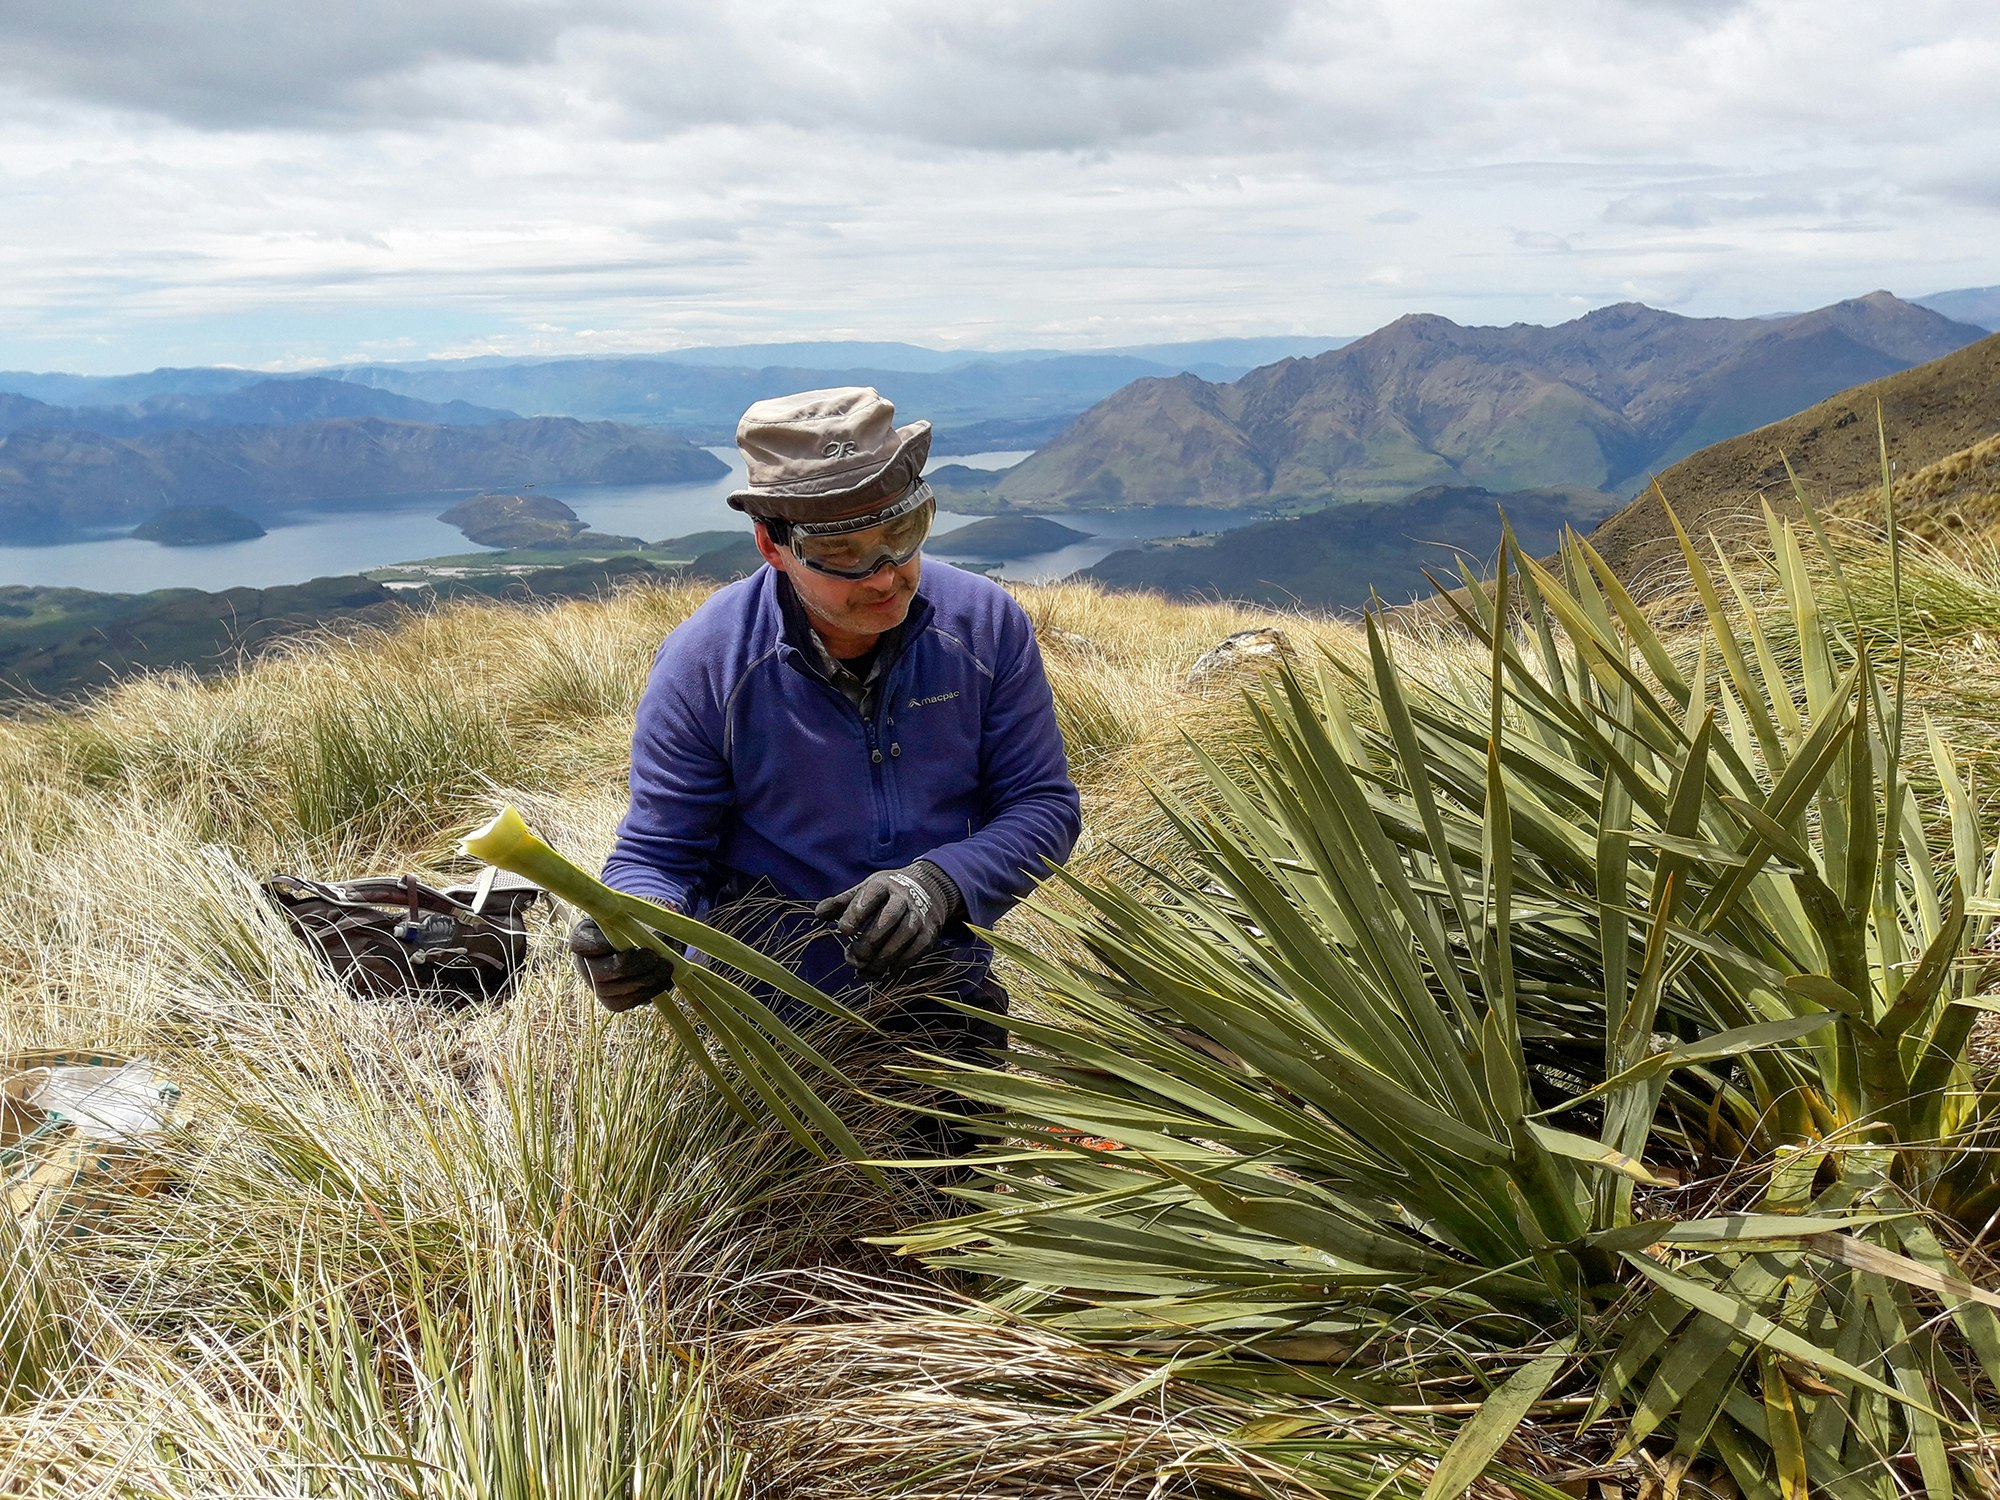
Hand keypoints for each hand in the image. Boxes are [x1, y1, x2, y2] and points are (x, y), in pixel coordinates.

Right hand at [568, 917, 673, 1011]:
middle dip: (628, 967)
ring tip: (665, 969)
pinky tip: (663, 980)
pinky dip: (646, 993)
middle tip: (654, 958)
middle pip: (597, 973)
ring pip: (610, 993)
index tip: (621, 939)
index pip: (579, 943)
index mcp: (584, 937)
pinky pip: (625, 1003)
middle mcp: (586, 964)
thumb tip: (656, 939)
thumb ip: (641, 924)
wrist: (652, 941)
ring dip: (642, 983)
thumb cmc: (641, 923)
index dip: (598, 944)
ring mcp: (597, 985)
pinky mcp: (613, 1000)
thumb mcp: (640, 916)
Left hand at [814, 861, 957, 976]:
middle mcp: (903, 898)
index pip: (870, 896)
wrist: (928, 889)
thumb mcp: (864, 890)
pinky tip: (885, 972)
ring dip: (883, 958)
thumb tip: (818, 914)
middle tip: (854, 958)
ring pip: (903, 937)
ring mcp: (918, 915)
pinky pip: (916, 950)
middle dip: (869, 942)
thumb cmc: (886, 893)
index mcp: (883, 885)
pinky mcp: (929, 932)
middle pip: (888, 919)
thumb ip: (840, 903)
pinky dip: (900, 964)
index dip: (856, 914)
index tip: (844, 931)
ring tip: (866, 971)